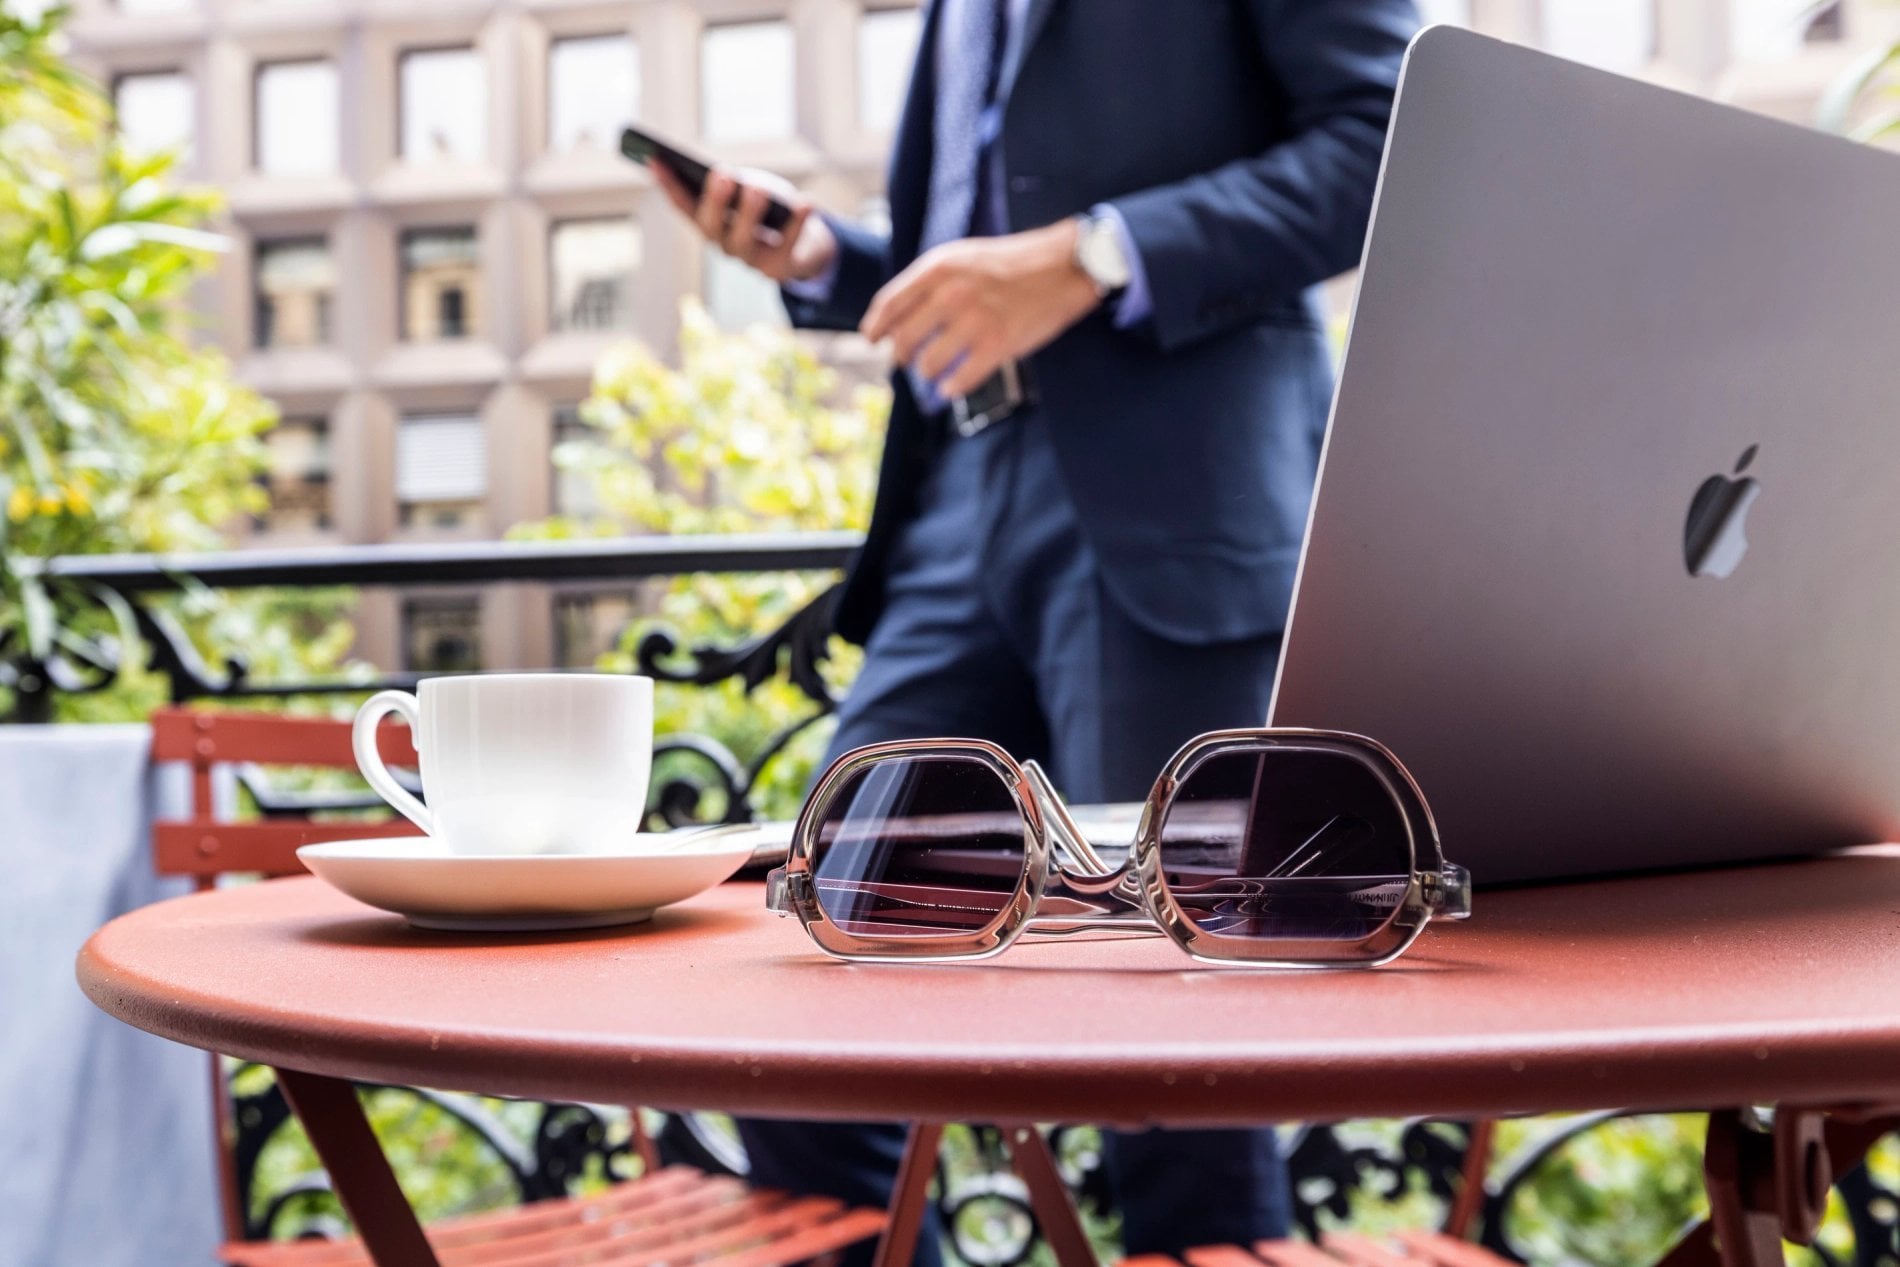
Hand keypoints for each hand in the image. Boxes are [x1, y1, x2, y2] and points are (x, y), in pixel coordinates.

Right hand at [652, 163, 837, 284]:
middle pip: (711, 227)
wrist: (807, 247)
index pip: (683, 205)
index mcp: (711, 224)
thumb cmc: (771, 211)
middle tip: (721, 174)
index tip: (654, 159)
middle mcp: (724, 245)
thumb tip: (730, 178)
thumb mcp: (753, 190)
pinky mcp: (779, 270)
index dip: (667, 185)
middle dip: (714, 200)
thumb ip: (738, 185)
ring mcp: (750, 261)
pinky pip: (787, 247)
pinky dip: (797, 224)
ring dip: (749, 212)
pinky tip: (806, 202)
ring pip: (743, 241)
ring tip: (757, 188)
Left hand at [861, 220, 1101, 399]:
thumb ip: (931, 281)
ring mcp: (976, 321)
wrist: (1063, 265)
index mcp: (939, 268)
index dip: (876, 327)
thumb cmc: (1011, 261)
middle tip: (905, 361)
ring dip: (927, 371)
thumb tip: (900, 314)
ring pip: (930, 362)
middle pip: (905, 339)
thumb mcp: (963, 256)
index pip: (890, 304)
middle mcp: (952, 294)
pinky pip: (963, 378)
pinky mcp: (999, 344)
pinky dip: (952, 387)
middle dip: (901, 355)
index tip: (872, 340)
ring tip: (933, 371)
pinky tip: (950, 387)